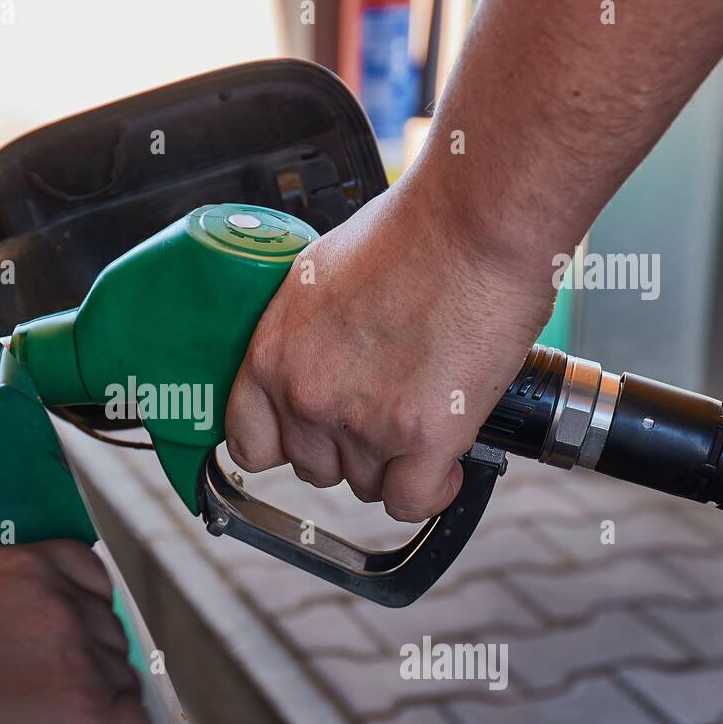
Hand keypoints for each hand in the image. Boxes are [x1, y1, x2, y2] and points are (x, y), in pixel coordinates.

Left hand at [225, 174, 557, 520]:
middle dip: (347, 448)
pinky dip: (432, 488)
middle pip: (313, 468)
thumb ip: (301, 335)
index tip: (306, 435)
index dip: (282, 443)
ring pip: (367, 486)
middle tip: (383, 407)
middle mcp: (307, 395)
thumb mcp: (318, 278)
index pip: (248, 442)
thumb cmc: (411, 232)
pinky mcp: (422, 439)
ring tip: (423, 414)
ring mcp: (362, 422)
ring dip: (395, 464)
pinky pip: (411, 502)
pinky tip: (446, 459)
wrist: (474, 221)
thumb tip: (309, 362)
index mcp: (272, 354)